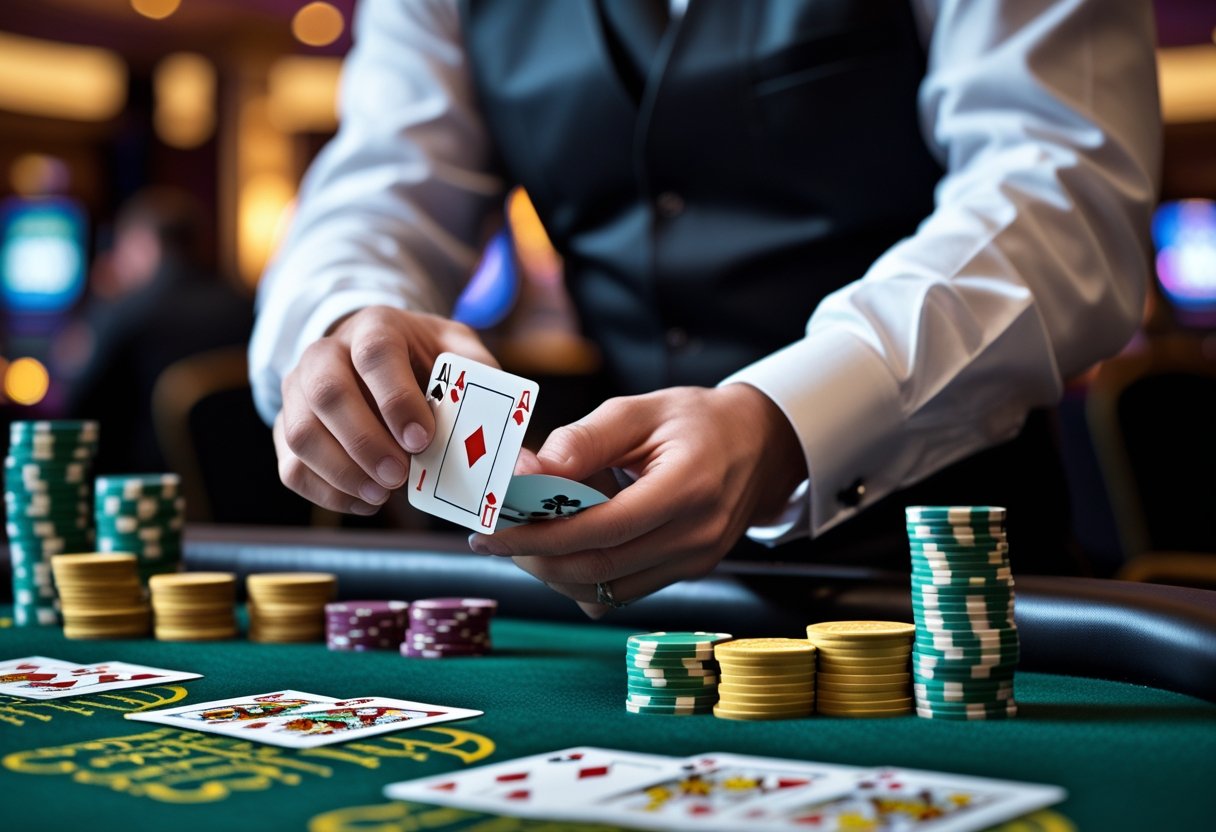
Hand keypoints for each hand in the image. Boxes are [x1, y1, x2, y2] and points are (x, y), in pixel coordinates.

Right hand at [273, 305, 495, 513]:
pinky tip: (365, 500)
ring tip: (382, 493)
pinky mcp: (287, 427)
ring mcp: (299, 390)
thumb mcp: (464, 357)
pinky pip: (291, 466)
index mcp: (376, 327)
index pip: (375, 354)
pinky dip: (327, 492)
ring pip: (300, 433)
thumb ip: (491, 397)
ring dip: (341, 471)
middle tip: (398, 477)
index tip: (421, 439)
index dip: (396, 399)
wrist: (379, 351)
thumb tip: (520, 466)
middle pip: (326, 393)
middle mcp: (327, 352)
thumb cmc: (429, 360)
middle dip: (363, 441)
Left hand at [469, 384, 807, 616]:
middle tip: (493, 538)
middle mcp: (695, 535)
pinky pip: (624, 591)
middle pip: (597, 568)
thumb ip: (583, 440)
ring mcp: (695, 561)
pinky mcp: (688, 572)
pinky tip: (565, 548)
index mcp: (686, 487)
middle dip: (534, 558)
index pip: (599, 529)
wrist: (760, 445)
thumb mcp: (639, 410)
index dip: (537, 536)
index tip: (490, 530)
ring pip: (607, 589)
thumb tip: (527, 472)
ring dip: (555, 572)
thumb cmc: (697, 420)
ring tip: (524, 539)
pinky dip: (584, 577)